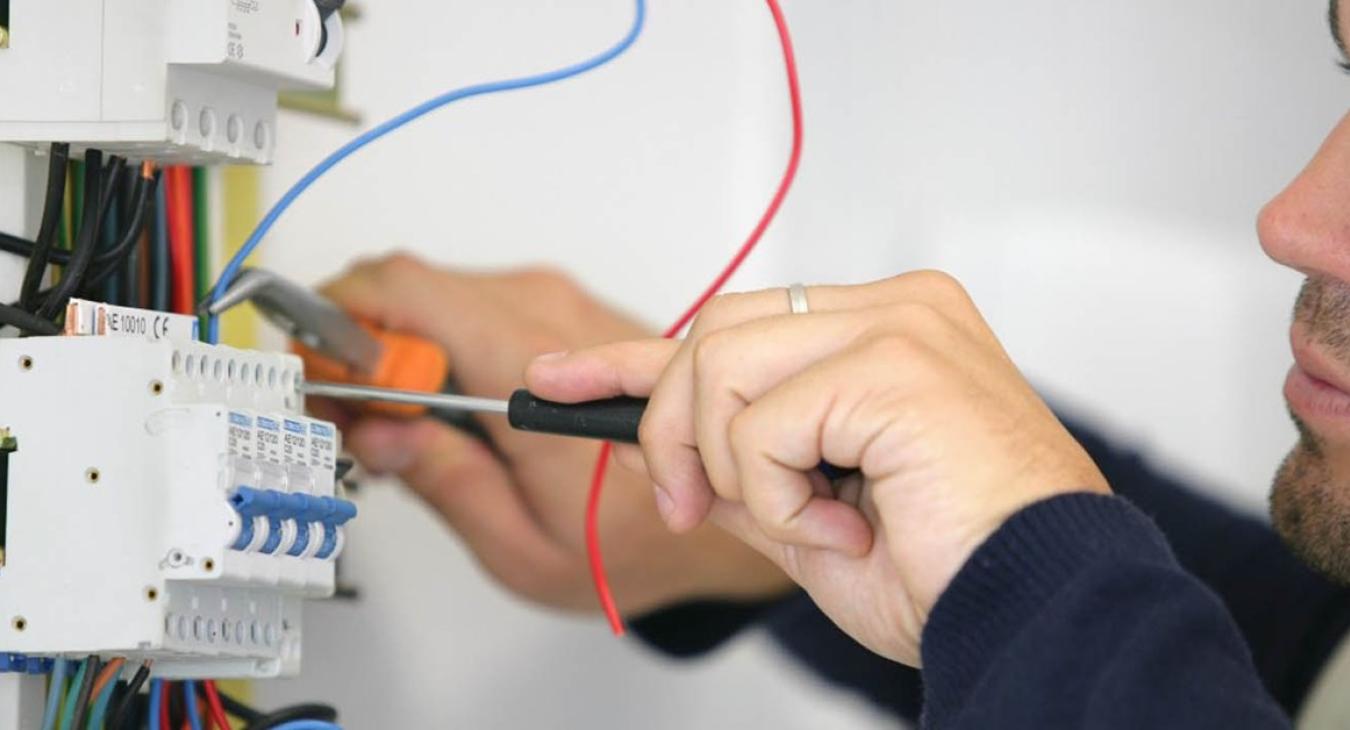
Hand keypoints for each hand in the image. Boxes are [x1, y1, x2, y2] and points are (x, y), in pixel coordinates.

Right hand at [318, 253, 790, 613]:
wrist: (724, 499)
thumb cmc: (640, 536)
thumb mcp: (521, 544)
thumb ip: (441, 478)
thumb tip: (377, 426)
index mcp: (527, 368)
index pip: (403, 291)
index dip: (338, 322)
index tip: (316, 373)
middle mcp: (548, 315)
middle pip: (411, 288)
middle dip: (361, 343)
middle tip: (349, 410)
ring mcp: (561, 306)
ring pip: (441, 294)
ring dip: (402, 348)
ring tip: (401, 421)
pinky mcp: (567, 312)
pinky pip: (478, 307)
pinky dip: (442, 346)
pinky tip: (447, 406)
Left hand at [526, 271, 1108, 662]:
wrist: (1041, 611)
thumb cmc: (953, 569)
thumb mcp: (812, 518)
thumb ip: (744, 469)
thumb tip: (668, 453)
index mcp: (884, 332)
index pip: (732, 325)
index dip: (633, 358)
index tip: (561, 377)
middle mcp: (894, 310)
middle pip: (712, 333)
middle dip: (672, 429)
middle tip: (695, 507)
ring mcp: (898, 325)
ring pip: (720, 365)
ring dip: (735, 468)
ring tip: (807, 521)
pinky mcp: (893, 362)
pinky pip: (760, 423)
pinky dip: (777, 496)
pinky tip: (841, 524)